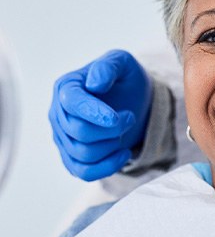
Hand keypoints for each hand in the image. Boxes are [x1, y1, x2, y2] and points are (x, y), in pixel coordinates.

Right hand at [49, 50, 152, 180]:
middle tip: (129, 117)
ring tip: (125, 130)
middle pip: (79, 132)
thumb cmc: (126, 80)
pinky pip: (84, 172)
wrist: (134, 102)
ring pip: (84, 154)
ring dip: (112, 145)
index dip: (94, 112)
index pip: (71, 103)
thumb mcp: (123, 63)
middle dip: (112, 129)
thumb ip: (108, 66)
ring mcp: (63, 138)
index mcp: (66, 87)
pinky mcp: (72, 157)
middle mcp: (58, 113)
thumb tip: (94, 84)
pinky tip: (125, 153)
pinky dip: (107, 167)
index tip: (116, 118)